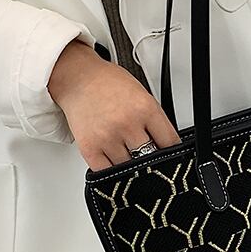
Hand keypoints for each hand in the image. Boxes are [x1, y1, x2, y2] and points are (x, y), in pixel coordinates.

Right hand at [47, 38, 179, 170]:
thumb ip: (155, 119)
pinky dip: (113, 171)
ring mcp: (108, 138)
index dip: (172, 150)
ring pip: (130, 168)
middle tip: (148, 156)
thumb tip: (166, 144)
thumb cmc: (109, 84)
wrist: (78, 78)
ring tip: (127, 153)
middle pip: (151, 157)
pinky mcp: (90, 148)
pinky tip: (114, 161)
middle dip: (151, 158)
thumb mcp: (142, 94)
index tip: (170, 154)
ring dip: (131, 165)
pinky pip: (107, 173)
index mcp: (145, 108)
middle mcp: (127, 123)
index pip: (169, 142)